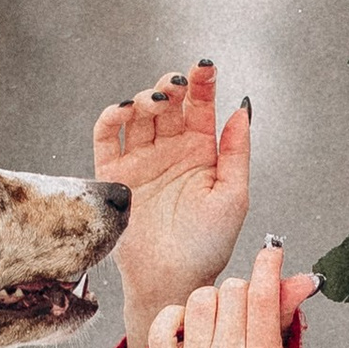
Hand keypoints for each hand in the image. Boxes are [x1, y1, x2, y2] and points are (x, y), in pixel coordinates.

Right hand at [96, 62, 250, 347]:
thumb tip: (242, 108)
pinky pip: (106, 138)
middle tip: (176, 86)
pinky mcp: (113, 175)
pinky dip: (112, 119)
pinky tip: (124, 111)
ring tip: (155, 102)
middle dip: (171, 88)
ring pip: (138, 115)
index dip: (202, 84)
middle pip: (167, 105)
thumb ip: (236, 152)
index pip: (200, 108)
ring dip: (145, 100)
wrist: (172, 280)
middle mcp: (169, 152)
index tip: (205, 67)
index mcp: (201, 153)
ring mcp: (140, 162)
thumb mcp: (233, 196)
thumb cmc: (208, 246)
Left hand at [147, 240, 318, 347]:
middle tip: (236, 310)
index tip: (271, 250)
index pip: (263, 299)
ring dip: (208, 300)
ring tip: (214, 319)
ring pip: (201, 299)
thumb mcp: (274, 334)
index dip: (267, 267)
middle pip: (233, 291)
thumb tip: (307, 280)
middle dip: (236, 291)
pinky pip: (167, 319)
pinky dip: (173, 315)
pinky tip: (185, 327)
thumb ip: (287, 304)